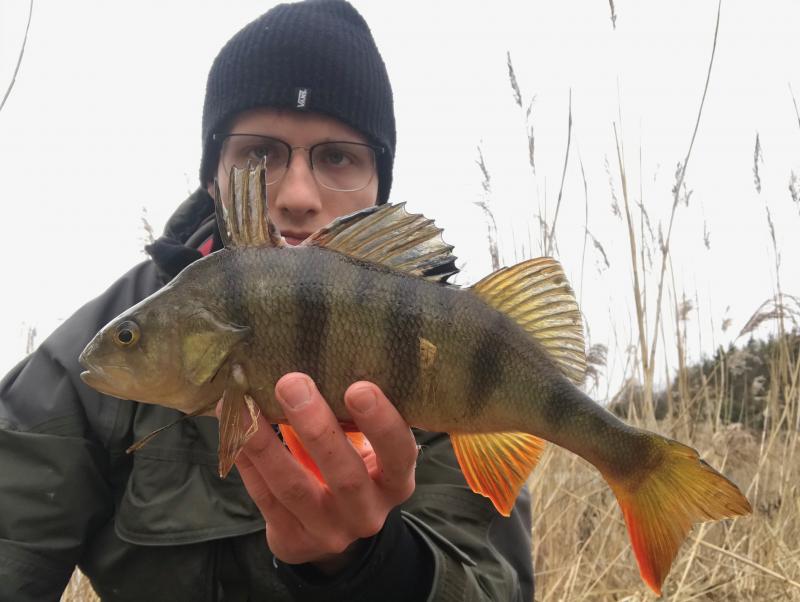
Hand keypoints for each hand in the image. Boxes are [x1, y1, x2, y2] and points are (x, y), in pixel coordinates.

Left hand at [221, 373, 417, 573]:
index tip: (360, 387)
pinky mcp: (293, 540)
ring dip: (266, 443)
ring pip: (294, 487)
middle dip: (316, 428)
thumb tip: (317, 353)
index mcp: (395, 482)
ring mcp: (329, 531)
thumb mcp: (365, 446)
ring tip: (244, 403)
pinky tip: (233, 427)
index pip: (399, 454)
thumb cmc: (352, 465)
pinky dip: (247, 459)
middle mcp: (367, 512)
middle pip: (345, 475)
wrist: (331, 528)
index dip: (382, 423)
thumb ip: (351, 417)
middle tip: (291, 383)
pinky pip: (264, 497)